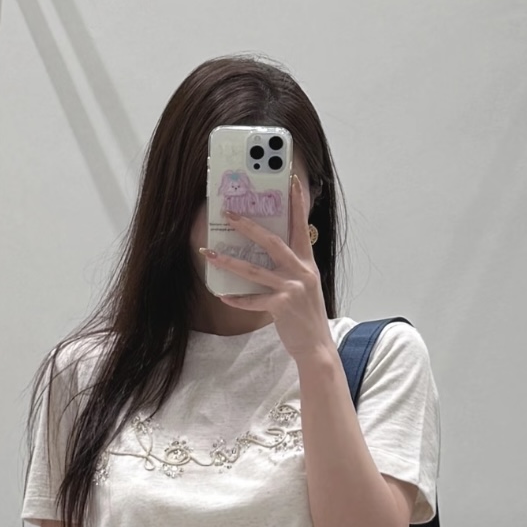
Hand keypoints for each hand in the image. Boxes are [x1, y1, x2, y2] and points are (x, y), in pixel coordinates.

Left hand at [199, 173, 333, 364]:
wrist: (316, 346)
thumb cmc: (307, 315)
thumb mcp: (306, 285)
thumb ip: (293, 267)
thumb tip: (270, 252)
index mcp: (307, 263)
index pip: (301, 226)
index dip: (297, 202)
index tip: (290, 180)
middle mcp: (301, 272)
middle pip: (271, 242)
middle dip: (249, 226)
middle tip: (230, 213)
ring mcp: (291, 288)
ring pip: (254, 270)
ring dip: (229, 260)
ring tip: (209, 253)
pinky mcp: (281, 306)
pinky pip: (252, 300)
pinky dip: (236, 299)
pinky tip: (222, 295)